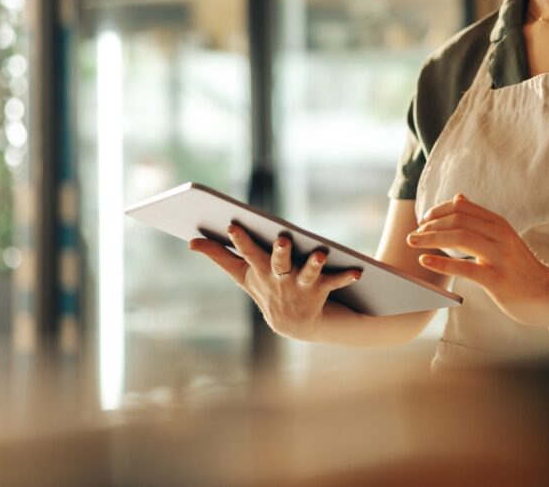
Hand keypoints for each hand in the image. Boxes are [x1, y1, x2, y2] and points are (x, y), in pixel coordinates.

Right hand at [189, 223, 361, 340]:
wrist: (294, 325)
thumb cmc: (266, 289)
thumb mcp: (242, 274)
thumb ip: (219, 256)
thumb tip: (190, 241)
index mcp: (259, 271)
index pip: (247, 253)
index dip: (240, 240)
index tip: (234, 225)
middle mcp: (279, 279)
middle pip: (278, 263)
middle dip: (279, 252)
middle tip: (282, 239)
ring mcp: (300, 287)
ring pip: (307, 274)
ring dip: (313, 265)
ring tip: (319, 253)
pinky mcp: (320, 291)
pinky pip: (334, 282)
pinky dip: (346, 277)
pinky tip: (358, 271)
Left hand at [406, 195, 548, 326]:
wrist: (546, 293)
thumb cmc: (518, 266)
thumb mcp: (502, 237)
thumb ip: (480, 218)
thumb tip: (458, 197)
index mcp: (499, 223)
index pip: (463, 207)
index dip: (438, 211)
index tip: (423, 220)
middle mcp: (500, 235)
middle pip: (458, 220)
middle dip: (430, 225)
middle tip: (413, 234)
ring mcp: (500, 256)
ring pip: (460, 238)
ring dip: (431, 238)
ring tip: (413, 243)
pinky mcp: (497, 279)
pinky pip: (465, 268)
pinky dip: (442, 263)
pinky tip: (425, 261)